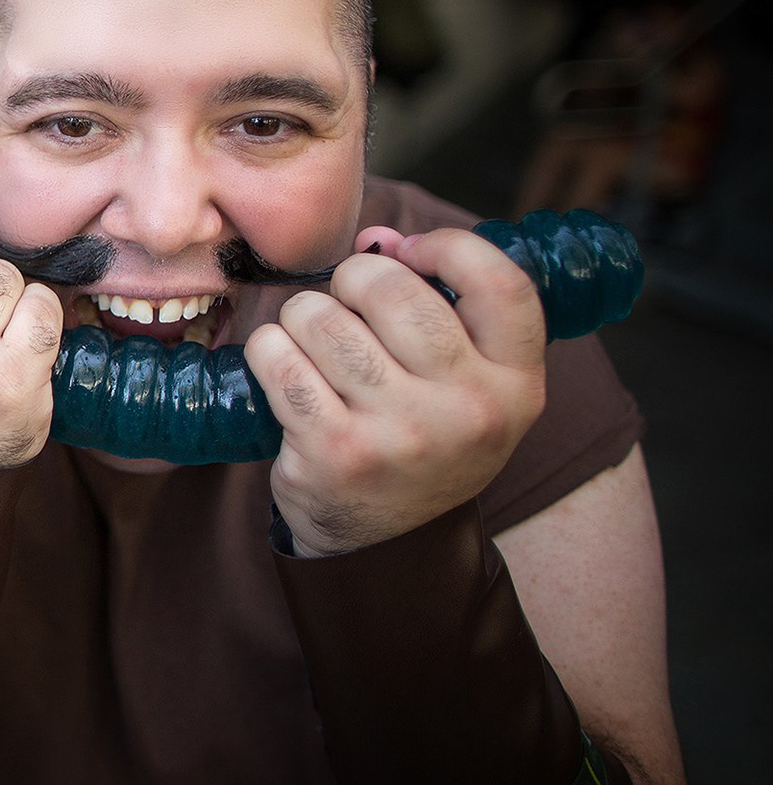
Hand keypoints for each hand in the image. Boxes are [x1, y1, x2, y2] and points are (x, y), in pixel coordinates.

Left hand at [244, 226, 547, 555]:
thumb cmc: (423, 433)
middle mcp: (469, 408)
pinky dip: (269, 350)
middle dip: (351, 280)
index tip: (408, 253)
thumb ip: (441, 306)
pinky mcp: (336, 451)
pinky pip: (278, 359)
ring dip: (303, 317)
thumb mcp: (467, 381)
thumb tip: (379, 241)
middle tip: (345, 304)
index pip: (500, 281)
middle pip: (389, 289)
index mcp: (516, 382)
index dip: (448, 247)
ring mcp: (401, 433)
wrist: (388, 542)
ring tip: (313, 342)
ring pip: (321, 318)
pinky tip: (283, 367)